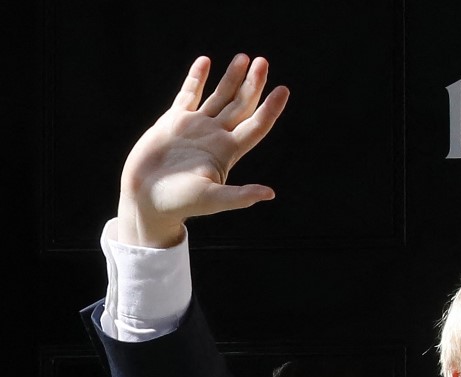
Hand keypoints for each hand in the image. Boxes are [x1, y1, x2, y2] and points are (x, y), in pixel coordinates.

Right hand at [117, 54, 289, 246]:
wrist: (146, 200)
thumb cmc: (179, 204)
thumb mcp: (211, 200)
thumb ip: (239, 196)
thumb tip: (269, 194)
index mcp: (227, 151)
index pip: (256, 125)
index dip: (271, 108)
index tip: (283, 90)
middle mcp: (216, 136)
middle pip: (241, 105)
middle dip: (253, 84)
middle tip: (263, 62)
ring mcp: (196, 127)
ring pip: (219, 96)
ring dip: (231, 78)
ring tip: (243, 58)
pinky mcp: (174, 122)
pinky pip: (189, 95)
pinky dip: (197, 78)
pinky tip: (205, 61)